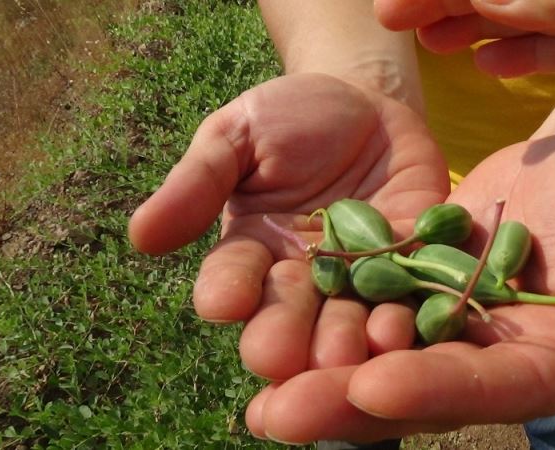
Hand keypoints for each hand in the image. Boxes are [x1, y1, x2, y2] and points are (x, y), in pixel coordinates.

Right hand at [128, 72, 449, 378]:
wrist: (367, 105)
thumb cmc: (289, 117)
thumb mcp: (237, 135)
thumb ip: (198, 182)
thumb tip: (141, 235)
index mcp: (252, 250)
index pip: (233, 278)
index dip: (226, 290)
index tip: (220, 302)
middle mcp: (303, 276)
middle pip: (291, 316)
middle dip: (285, 337)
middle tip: (281, 357)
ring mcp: (360, 275)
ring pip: (350, 317)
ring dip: (347, 339)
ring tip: (347, 352)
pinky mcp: (412, 264)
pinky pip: (409, 292)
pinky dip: (407, 309)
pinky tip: (403, 324)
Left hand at [243, 130, 554, 443]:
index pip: (498, 387)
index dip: (441, 390)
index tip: (376, 388)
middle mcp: (498, 352)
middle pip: (422, 383)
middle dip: (351, 400)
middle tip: (276, 414)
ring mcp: (452, 320)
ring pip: (379, 346)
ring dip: (319, 363)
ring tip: (253, 378)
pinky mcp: (420, 279)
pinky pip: (365, 293)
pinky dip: (322, 304)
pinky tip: (266, 311)